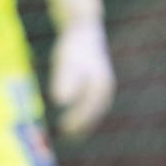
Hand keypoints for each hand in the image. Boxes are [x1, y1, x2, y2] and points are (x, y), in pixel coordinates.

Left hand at [50, 21, 115, 138]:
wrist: (83, 28)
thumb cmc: (73, 46)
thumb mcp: (66, 61)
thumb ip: (64, 80)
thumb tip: (59, 100)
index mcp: (99, 84)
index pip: (89, 110)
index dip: (77, 122)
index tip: (65, 130)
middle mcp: (105, 86)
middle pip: (96, 112)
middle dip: (83, 125)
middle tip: (69, 136)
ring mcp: (104, 84)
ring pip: (97, 108)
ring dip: (86, 121)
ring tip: (72, 133)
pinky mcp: (98, 81)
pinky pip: (94, 102)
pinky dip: (86, 112)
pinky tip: (75, 115)